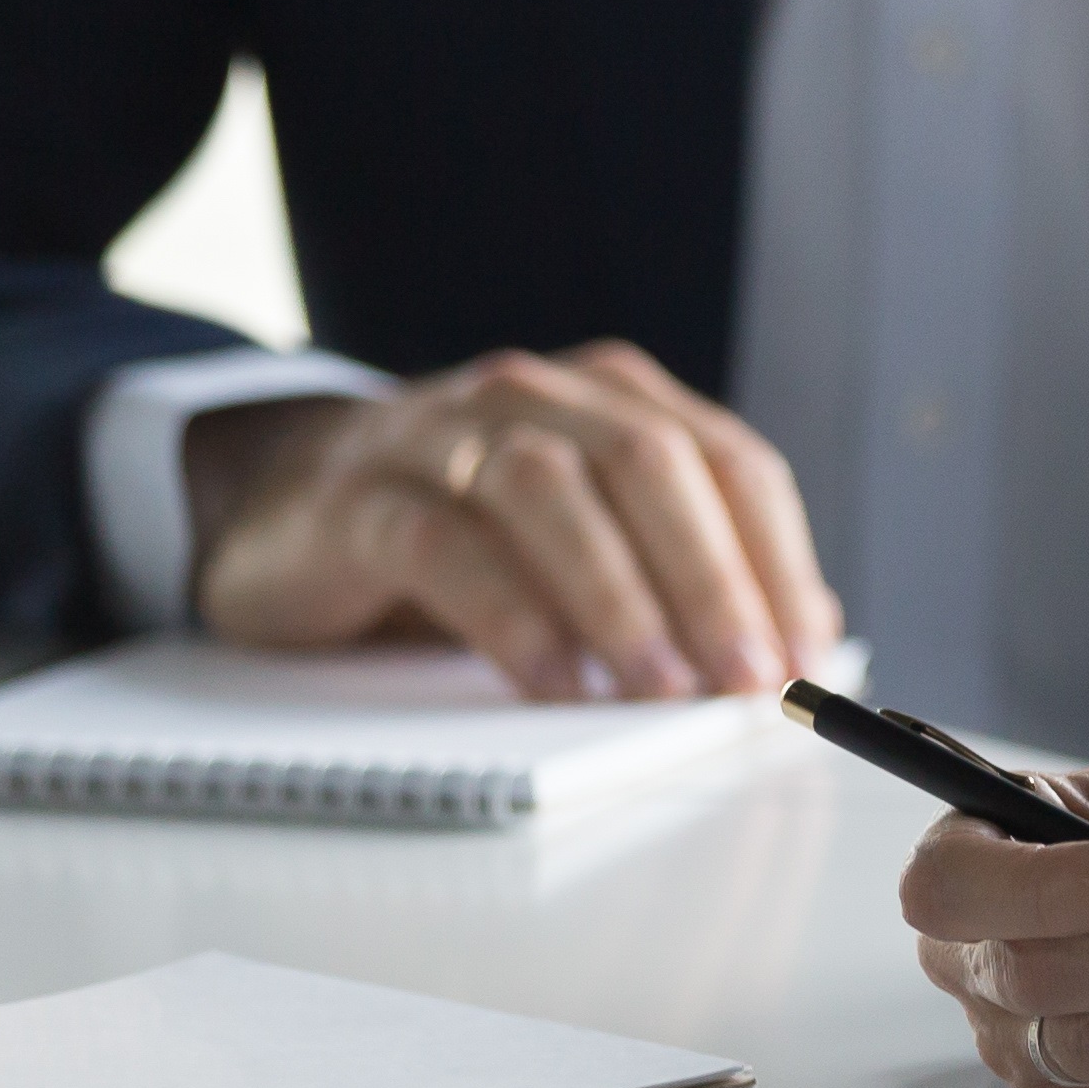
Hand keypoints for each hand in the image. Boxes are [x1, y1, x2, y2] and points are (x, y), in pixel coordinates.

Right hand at [187, 341, 839, 699]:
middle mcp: (537, 398)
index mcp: (615, 399)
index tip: (806, 656)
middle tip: (745, 679)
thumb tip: (805, 634)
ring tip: (661, 690)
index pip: (730, 462)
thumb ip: (691, 567)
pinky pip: (445, 546)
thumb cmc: (464, 530)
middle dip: (712, 577)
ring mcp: (443, 436)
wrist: (283, 501)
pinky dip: (511, 618)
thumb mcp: (589, 537)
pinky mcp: (362, 497)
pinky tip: (553, 684)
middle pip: (651, 465)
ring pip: (550, 491)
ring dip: (620, 597)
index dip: (777, 560)